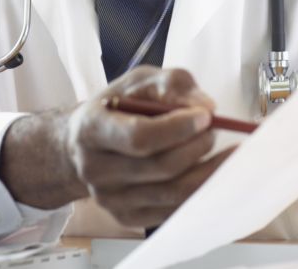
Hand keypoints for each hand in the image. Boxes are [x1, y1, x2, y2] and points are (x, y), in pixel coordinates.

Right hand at [63, 66, 230, 227]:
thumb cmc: (115, 108)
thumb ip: (172, 85)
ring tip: (216, 149)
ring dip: (206, 171)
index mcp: (91, 128)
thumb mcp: (138, 82)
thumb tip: (206, 107)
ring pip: (172, 193)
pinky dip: (198, 191)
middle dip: (198, 146)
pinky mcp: (125, 216)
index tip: (205, 117)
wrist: (81, 144)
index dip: (178, 128)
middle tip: (213, 129)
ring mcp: (109, 198)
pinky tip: (208, 172)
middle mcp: (95, 168)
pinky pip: (173, 210)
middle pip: (161, 167)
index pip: (139, 137)